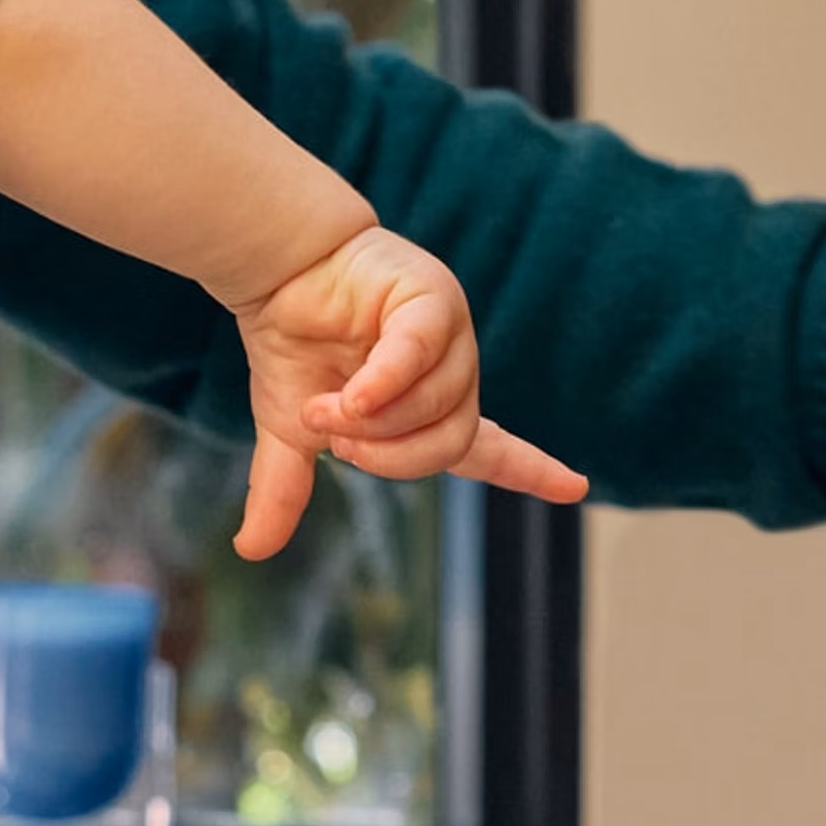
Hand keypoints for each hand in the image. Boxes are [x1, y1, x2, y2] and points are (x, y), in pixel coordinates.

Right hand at [233, 228, 588, 558]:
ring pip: (439, 404)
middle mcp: (453, 373)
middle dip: (391, 459)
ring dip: (374, 422)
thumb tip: (250, 550)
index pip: (492, 450)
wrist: (276, 275)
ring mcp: (450, 334)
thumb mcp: (289, 430)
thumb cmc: (294, 346)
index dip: (531, 470)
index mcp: (434, 407)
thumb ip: (284, 488)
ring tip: (323, 410)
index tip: (575, 487)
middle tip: (337, 444)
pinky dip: (386, 383)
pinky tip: (353, 397)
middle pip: (453, 444)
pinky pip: (423, 353)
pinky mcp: (432, 298)